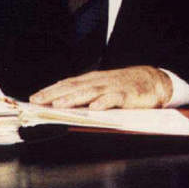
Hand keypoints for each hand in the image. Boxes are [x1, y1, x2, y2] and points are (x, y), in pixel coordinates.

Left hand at [29, 66, 172, 109]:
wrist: (155, 81)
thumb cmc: (127, 87)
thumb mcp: (105, 88)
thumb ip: (87, 94)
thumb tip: (63, 104)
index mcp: (94, 80)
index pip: (68, 83)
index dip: (50, 90)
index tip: (34, 98)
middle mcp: (101, 81)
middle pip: (74, 87)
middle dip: (54, 94)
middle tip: (38, 102)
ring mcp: (114, 87)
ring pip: (90, 92)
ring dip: (74, 98)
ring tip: (59, 105)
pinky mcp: (128, 94)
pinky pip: (114, 98)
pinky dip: (104, 102)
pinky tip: (95, 107)